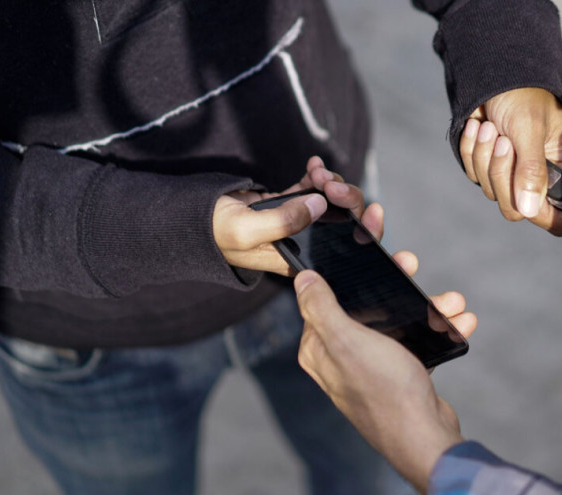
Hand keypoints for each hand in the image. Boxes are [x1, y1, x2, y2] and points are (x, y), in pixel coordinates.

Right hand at [213, 157, 383, 275]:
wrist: (189, 218)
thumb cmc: (214, 232)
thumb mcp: (246, 231)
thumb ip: (284, 220)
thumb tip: (320, 205)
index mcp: (300, 261)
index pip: (346, 255)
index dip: (367, 236)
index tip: (373, 214)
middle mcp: (305, 244)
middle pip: (346, 223)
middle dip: (346, 198)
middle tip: (329, 184)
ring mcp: (299, 222)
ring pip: (332, 201)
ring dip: (330, 182)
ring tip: (316, 172)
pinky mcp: (290, 203)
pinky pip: (314, 188)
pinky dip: (318, 175)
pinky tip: (313, 165)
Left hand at [294, 251, 477, 494]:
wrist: (426, 439)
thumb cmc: (385, 392)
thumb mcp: (347, 342)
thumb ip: (321, 308)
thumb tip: (302, 278)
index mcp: (320, 347)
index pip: (328, 292)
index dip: (349, 263)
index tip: (368, 234)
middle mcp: (342, 356)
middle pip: (366, 301)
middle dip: (395, 280)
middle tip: (411, 261)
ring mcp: (372, 365)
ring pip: (398, 318)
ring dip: (429, 305)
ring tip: (453, 300)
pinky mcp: (399, 373)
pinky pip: (417, 338)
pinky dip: (438, 327)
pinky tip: (460, 320)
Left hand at [460, 87, 561, 235]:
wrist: (497, 72)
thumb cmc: (524, 95)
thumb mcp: (529, 129)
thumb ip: (531, 170)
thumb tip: (529, 210)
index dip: (542, 214)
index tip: (524, 194)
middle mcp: (546, 180)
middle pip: (519, 209)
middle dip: (503, 174)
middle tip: (502, 141)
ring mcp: (517, 176)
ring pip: (493, 192)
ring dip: (485, 157)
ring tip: (490, 127)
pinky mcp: (493, 168)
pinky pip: (475, 176)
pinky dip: (471, 150)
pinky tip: (477, 126)